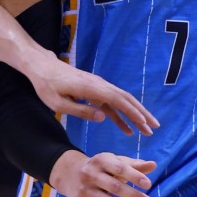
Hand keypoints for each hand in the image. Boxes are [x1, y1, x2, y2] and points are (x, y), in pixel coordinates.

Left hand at [27, 55, 159, 134]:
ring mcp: (98, 87)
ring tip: (146, 130)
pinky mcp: (94, 90)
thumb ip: (81, 110)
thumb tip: (103, 117)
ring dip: (135, 114)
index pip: (118, 100)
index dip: (133, 113)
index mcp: (91, 88)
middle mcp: (99, 85)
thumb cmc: (47, 85)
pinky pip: (111, 103)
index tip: (145, 124)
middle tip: (154, 128)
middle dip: (141, 114)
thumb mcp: (58, 103)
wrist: (42, 66)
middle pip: (126, 99)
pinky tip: (126, 129)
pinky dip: (121, 115)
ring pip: (121, 101)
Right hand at [50, 150, 156, 196]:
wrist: (70, 174)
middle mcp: (90, 174)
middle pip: (115, 187)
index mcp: (100, 160)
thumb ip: (134, 165)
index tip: (148, 184)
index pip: (119, 168)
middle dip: (134, 196)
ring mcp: (84, 191)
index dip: (134, 176)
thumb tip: (153, 165)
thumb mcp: (115, 162)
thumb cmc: (100, 168)